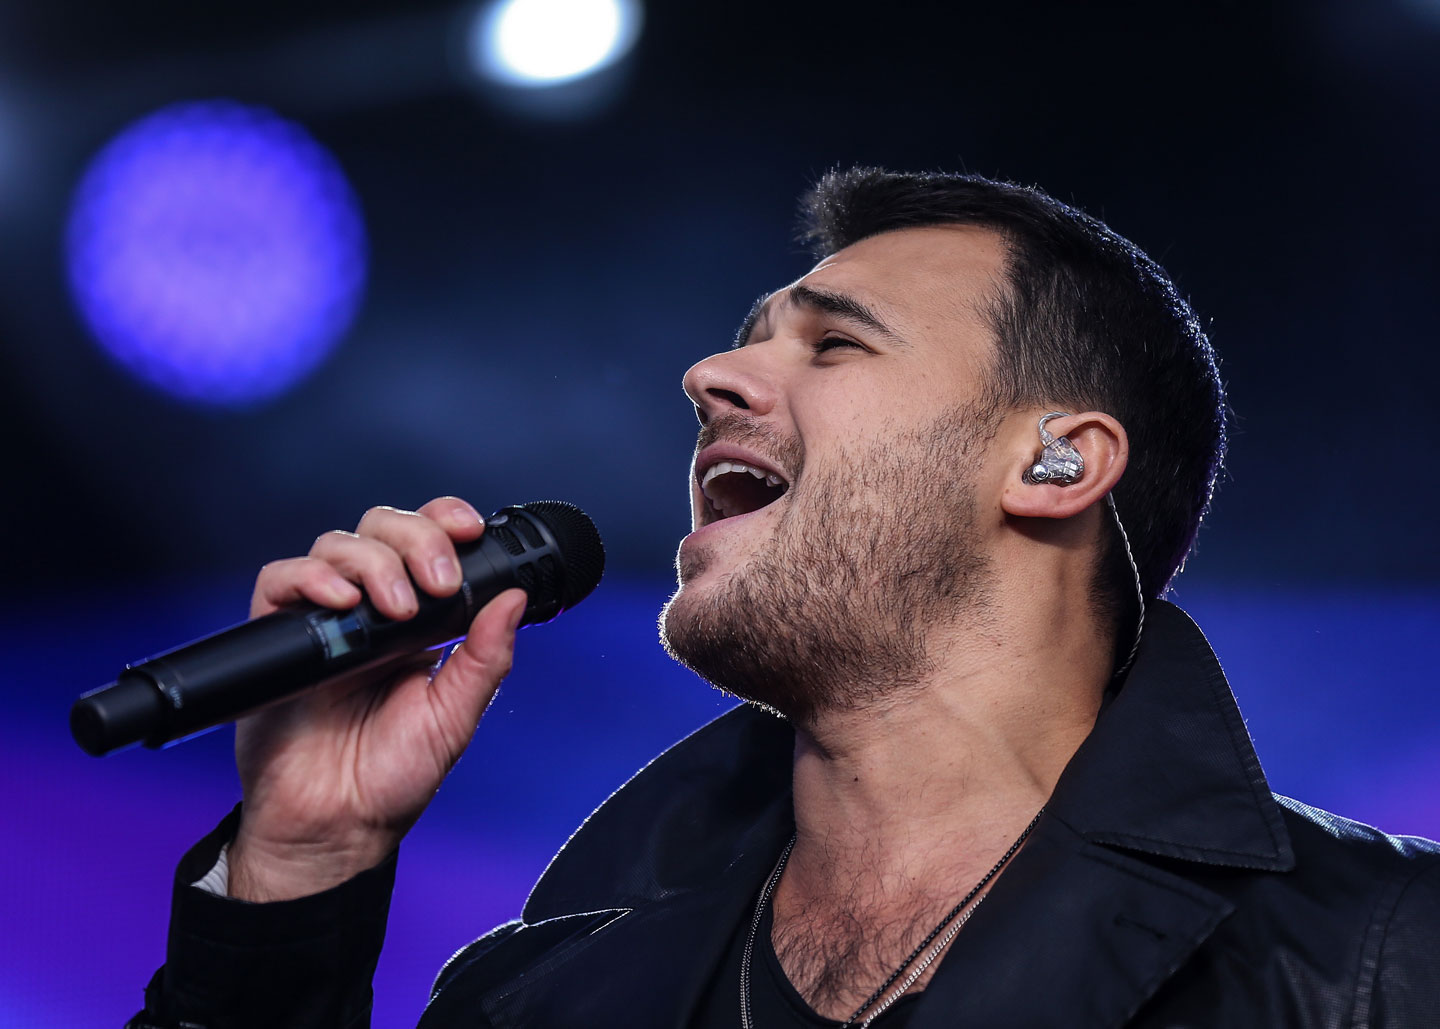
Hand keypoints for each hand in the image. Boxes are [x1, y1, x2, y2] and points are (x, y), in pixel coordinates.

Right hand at [227, 497, 527, 901]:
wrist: (332, 827)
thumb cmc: (391, 778)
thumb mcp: (454, 716)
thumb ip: (484, 658)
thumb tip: (515, 599)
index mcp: (419, 623)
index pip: (429, 543)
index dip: (444, 520)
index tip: (467, 528)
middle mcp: (371, 611)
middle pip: (383, 529)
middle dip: (416, 539)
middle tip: (436, 584)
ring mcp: (324, 620)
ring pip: (338, 545)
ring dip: (373, 563)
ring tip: (395, 611)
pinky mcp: (279, 637)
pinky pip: (282, 580)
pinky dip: (312, 578)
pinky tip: (340, 602)